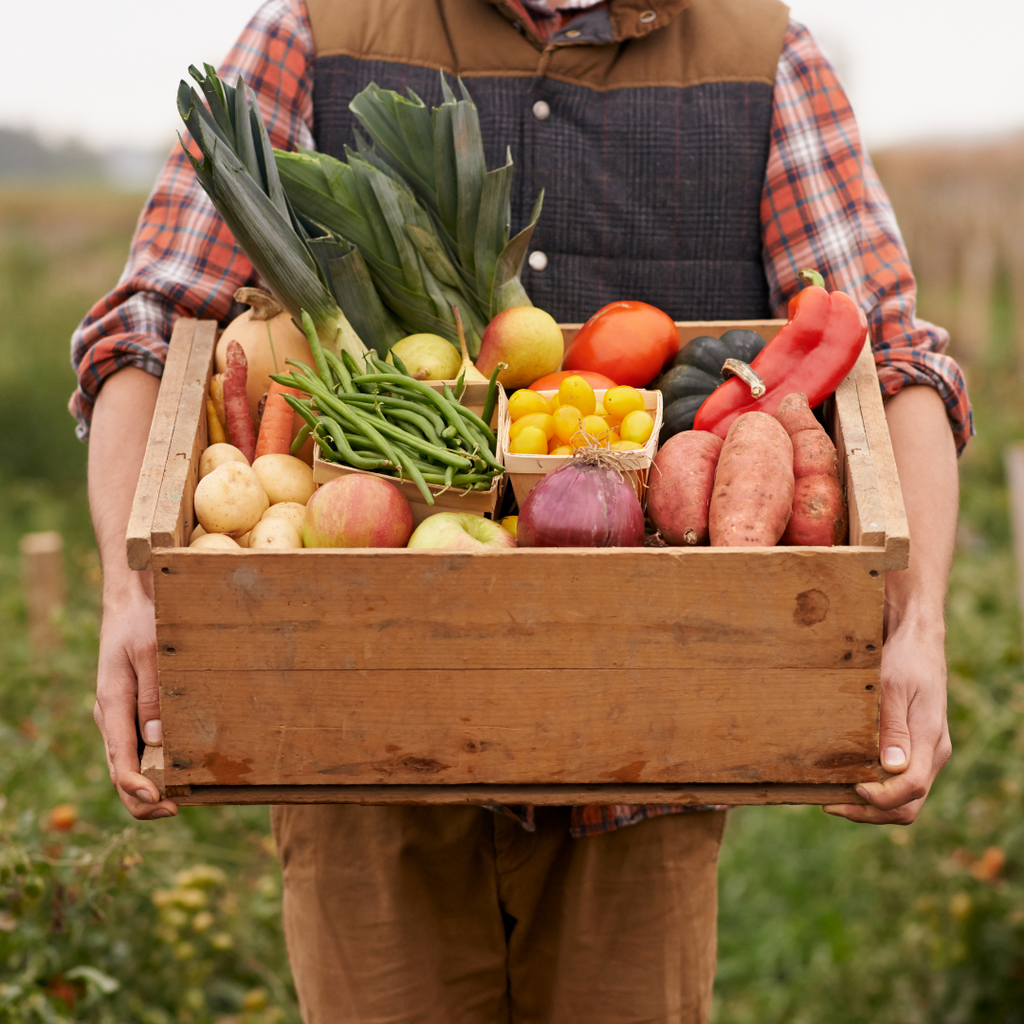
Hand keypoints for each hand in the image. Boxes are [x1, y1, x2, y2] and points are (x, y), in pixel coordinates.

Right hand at [94, 581, 177, 819]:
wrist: (131, 600)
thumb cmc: (142, 622)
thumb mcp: (150, 652)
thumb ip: (153, 696)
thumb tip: (157, 741)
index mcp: (112, 705)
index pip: (119, 761)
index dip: (138, 789)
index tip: (162, 803)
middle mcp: (112, 717)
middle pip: (121, 773)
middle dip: (145, 799)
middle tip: (177, 809)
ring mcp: (120, 716)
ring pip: (129, 764)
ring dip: (151, 786)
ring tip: (184, 799)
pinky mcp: (132, 711)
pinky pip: (138, 747)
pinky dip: (154, 766)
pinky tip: (179, 771)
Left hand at [823, 619, 950, 823]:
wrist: (917, 640)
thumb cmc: (904, 659)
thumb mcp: (893, 687)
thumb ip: (893, 727)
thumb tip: (891, 768)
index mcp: (929, 740)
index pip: (910, 788)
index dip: (880, 798)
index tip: (850, 788)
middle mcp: (932, 752)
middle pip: (908, 804)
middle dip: (871, 812)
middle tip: (830, 804)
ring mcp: (926, 752)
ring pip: (906, 798)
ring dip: (872, 806)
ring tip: (834, 797)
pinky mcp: (916, 747)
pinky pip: (900, 781)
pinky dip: (876, 790)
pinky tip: (848, 779)